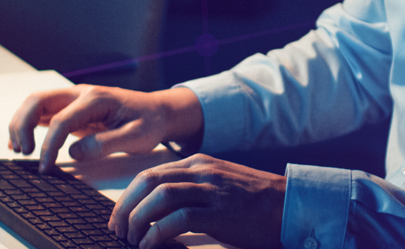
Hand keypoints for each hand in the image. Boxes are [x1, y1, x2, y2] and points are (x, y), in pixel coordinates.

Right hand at [8, 84, 202, 173]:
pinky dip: (28, 126)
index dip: (48, 146)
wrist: (158, 112)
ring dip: (21, 124)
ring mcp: (75, 100)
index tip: (45, 168)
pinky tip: (23, 144)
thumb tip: (75, 152)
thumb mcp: (135, 136)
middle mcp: (81, 94)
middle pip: (38, 100)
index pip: (61, 120)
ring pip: (36, 104)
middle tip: (23, 153)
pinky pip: (43, 113)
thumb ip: (105, 143)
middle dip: (23, 125)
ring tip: (19, 150)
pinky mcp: (72, 110)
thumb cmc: (149, 121)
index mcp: (96, 98)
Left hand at [108, 154, 285, 248]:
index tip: (118, 218)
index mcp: (198, 164)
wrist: (286, 204)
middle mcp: (202, 171)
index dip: (127, 197)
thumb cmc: (251, 201)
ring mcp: (211, 189)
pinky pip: (178, 219)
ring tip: (132, 240)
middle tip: (117, 230)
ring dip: (138, 220)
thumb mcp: (218, 184)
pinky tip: (150, 246)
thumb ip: (192, 188)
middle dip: (125, 207)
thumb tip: (156, 209)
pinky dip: (157, 233)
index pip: (150, 174)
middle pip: (149, 181)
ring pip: (159, 197)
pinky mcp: (220, 211)